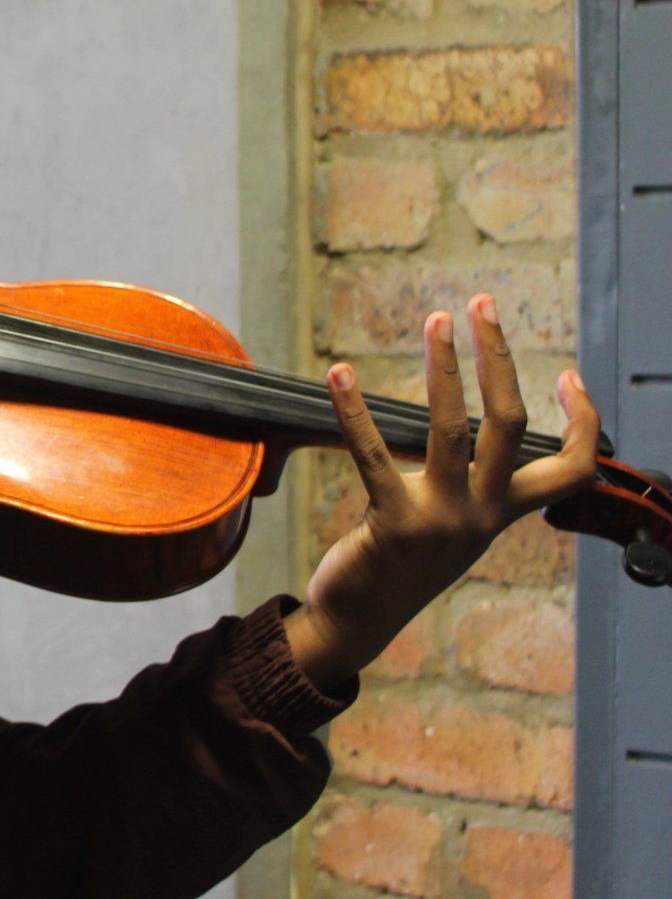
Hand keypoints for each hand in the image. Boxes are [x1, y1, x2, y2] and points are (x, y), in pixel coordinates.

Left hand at [282, 293, 600, 690]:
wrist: (361, 620)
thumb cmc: (403, 561)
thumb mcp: (455, 523)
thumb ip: (471, 483)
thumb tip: (469, 426)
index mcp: (504, 512)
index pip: (572, 467)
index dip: (584, 421)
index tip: (569, 375)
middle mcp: (483, 515)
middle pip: (511, 425)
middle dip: (500, 358)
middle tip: (482, 304)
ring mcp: (442, 521)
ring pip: (453, 430)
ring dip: (444, 368)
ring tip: (435, 320)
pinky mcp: (394, 525)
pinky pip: (373, 456)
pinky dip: (355, 410)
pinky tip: (339, 374)